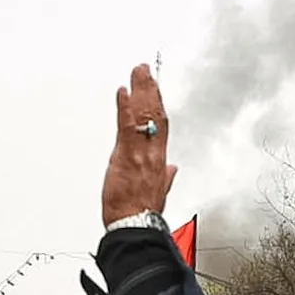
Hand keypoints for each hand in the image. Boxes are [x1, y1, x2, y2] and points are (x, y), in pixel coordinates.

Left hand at [102, 64, 177, 228]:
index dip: (159, 103)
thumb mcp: (158, 193)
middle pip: (154, 114)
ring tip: (137, 73)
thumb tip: (172, 170)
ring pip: (143, 115)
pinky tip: (123, 92)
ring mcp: (140, 152)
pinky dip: (124, 107)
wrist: (135, 224)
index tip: (155, 87)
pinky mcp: (125, 155)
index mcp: (159, 160)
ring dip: (140, 90)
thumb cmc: (141, 212)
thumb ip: (165, 178)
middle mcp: (152, 152)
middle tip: (144, 70)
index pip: (162, 124)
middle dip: (150, 89)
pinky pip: (126, 126)